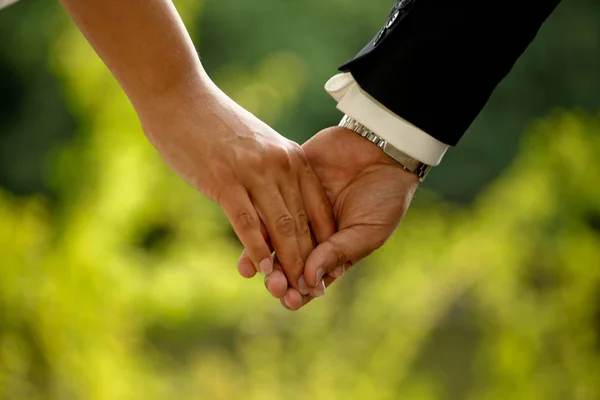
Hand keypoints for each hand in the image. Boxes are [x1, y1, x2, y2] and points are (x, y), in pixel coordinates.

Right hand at [139, 83, 335, 290]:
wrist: (179, 96)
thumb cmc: (215, 125)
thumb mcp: (256, 147)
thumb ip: (271, 174)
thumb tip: (274, 207)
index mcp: (291, 157)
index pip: (318, 207)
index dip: (323, 242)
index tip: (325, 269)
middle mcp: (280, 164)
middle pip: (301, 222)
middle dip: (307, 261)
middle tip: (310, 291)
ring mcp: (253, 172)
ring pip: (280, 226)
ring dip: (285, 263)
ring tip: (288, 289)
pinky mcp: (225, 180)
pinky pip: (247, 221)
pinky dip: (256, 248)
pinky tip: (260, 268)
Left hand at [242, 126, 418, 309]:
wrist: (382, 150)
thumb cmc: (385, 197)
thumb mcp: (368, 231)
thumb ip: (337, 254)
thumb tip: (309, 281)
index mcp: (332, 250)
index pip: (310, 279)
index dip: (299, 293)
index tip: (291, 299)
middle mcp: (310, 233)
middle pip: (286, 263)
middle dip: (278, 277)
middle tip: (273, 284)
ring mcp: (296, 208)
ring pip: (271, 237)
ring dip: (260, 254)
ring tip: (251, 268)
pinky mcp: (287, 183)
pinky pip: (266, 204)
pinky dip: (255, 219)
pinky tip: (249, 230)